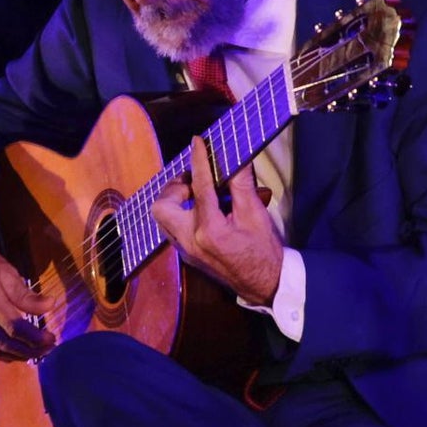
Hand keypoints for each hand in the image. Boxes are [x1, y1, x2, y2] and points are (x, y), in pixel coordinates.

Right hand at [0, 225, 57, 360]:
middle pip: (3, 342)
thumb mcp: (6, 270)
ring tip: (33, 353)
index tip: (51, 339)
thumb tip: (50, 305)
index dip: (35, 337)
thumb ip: (26, 294)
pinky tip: (11, 351)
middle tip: (46, 348)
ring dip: (15, 355)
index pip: (14, 326)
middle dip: (29, 350)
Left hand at [151, 136, 281, 305]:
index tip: (197, 142)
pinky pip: (171, 228)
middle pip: (161, 207)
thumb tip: (235, 157)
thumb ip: (242, 184)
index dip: (199, 160)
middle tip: (193, 182)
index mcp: (210, 230)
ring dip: (175, 201)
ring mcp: (185, 250)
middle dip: (174, 188)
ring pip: (162, 218)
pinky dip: (180, 213)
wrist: (265, 284)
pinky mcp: (186, 255)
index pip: (200, 186)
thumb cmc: (264, 250)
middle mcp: (190, 241)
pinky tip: (200, 209)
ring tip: (196, 194)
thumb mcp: (257, 214)